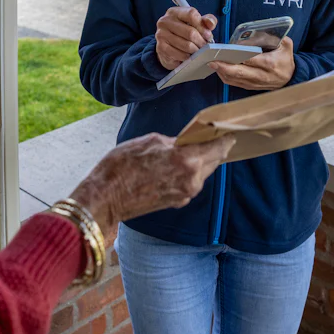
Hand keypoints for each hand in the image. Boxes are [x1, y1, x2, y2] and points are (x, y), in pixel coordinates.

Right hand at [68, 133, 235, 239]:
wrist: (105, 198)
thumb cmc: (121, 166)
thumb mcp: (148, 142)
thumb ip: (173, 142)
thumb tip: (184, 143)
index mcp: (187, 160)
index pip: (218, 147)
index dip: (225, 138)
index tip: (228, 131)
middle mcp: (192, 179)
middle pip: (213, 160)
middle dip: (214, 148)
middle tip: (214, 136)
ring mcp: (185, 193)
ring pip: (202, 172)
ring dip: (200, 160)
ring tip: (193, 148)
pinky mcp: (177, 202)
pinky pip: (190, 183)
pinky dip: (188, 172)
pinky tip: (177, 165)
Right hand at [155, 7, 217, 69]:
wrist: (168, 46)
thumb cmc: (185, 32)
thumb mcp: (197, 23)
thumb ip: (206, 21)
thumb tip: (211, 24)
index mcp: (174, 12)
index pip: (191, 14)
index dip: (202, 26)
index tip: (207, 35)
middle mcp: (165, 21)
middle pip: (190, 32)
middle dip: (201, 41)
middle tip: (205, 46)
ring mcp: (161, 34)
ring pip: (187, 45)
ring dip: (196, 50)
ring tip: (198, 51)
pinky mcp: (161, 47)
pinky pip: (180, 54)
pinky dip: (188, 57)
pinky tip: (189, 55)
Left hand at [209, 36, 294, 90]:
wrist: (292, 78)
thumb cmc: (286, 59)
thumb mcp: (286, 45)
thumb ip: (274, 37)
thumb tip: (257, 32)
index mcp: (270, 64)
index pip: (251, 60)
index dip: (237, 56)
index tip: (226, 51)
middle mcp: (262, 75)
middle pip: (239, 72)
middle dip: (224, 67)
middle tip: (212, 61)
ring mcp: (256, 83)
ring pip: (235, 80)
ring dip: (222, 72)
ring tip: (212, 64)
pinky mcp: (251, 87)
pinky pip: (235, 84)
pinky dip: (226, 77)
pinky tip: (219, 70)